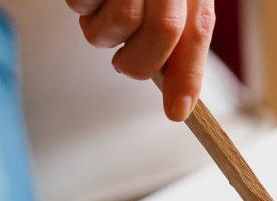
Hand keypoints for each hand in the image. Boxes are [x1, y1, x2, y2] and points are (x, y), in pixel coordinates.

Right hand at [66, 0, 214, 121]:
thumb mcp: (174, 0)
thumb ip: (181, 44)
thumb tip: (179, 106)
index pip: (196, 31)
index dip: (187, 76)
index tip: (176, 113)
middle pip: (162, 34)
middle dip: (139, 63)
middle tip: (124, 62)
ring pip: (117, 24)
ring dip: (104, 33)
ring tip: (103, 11)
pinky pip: (80, 4)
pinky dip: (81, 6)